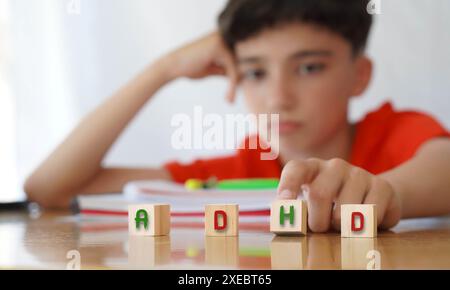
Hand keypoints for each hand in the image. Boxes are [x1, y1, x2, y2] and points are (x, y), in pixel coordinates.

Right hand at [160, 32, 238, 102]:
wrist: (172, 66)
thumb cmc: (191, 67)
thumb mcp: (214, 68)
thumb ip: (228, 69)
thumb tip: (245, 76)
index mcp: (223, 38)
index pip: (241, 57)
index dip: (241, 74)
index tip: (236, 90)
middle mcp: (224, 35)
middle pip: (243, 60)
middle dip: (240, 79)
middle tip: (232, 97)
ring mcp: (222, 39)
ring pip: (238, 65)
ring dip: (235, 85)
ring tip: (229, 99)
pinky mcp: (219, 47)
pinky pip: (231, 68)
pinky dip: (231, 84)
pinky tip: (227, 97)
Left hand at [277, 158, 401, 231]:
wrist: (369, 196)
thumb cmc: (329, 204)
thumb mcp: (309, 205)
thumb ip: (295, 211)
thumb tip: (283, 220)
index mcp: (311, 168)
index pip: (295, 170)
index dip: (288, 186)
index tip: (285, 203)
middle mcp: (334, 166)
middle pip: (319, 194)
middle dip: (317, 221)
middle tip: (321, 227)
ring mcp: (359, 173)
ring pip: (344, 211)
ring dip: (340, 228)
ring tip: (342, 224)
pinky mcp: (382, 186)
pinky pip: (370, 215)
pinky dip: (363, 227)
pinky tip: (363, 221)